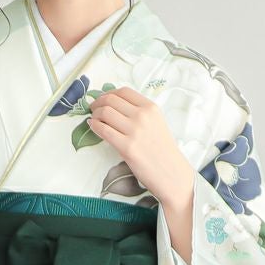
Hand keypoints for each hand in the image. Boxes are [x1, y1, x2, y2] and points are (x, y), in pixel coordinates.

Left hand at [86, 86, 191, 205]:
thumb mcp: (156, 123)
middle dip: (98, 103)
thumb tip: (115, 106)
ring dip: (94, 114)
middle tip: (93, 109)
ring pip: (105, 112)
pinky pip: (104, 130)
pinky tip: (93, 127)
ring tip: (94, 119)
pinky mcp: (127, 147)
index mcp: (151, 108)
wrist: (171, 173)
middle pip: (111, 100)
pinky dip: (94, 126)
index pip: (124, 92)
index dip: (108, 93)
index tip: (102, 99)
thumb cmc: (162, 150)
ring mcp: (134, 131)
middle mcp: (143, 116)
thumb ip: (139, 113)